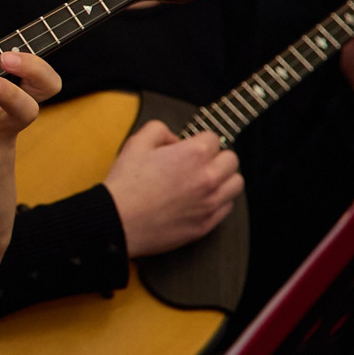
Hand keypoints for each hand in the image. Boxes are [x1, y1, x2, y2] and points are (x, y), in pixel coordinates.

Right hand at [102, 118, 241, 255]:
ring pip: (236, 184)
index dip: (199, 141)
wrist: (117, 221)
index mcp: (194, 154)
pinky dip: (218, 201)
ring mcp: (210, 203)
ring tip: (205, 182)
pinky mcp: (206, 224)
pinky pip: (227, 207)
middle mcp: (208, 177)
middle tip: (199, 164)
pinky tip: (201, 200)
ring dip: (223, 179)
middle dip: (216, 158)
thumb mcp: (137, 143)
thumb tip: (175, 139)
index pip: (214, 138)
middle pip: (231, 160)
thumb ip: (159, 130)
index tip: (189, 148)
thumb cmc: (125, 183)